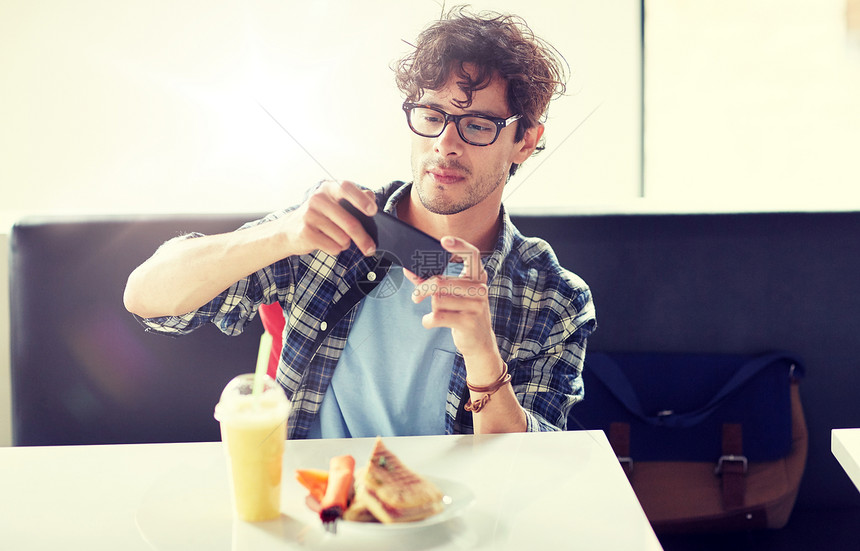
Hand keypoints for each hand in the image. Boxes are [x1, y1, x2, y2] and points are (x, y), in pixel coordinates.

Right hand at [278, 180, 376, 256]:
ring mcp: (310, 215)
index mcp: (328, 189)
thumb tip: (371, 196)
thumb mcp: (335, 203)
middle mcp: (318, 199)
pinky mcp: (305, 233)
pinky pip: (333, 247)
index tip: (372, 211)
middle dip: (363, 239)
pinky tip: (326, 243)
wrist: (288, 230)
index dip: (361, 199)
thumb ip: (354, 199)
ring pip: (343, 238)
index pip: (346, 188)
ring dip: (344, 244)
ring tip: (334, 238)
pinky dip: (335, 249)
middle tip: (370, 248)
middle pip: (350, 223)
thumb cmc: (319, 217)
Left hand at [405, 236, 496, 360]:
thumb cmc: (462, 313)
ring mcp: (476, 306)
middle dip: (423, 289)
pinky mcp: (468, 322)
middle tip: (416, 296)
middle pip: (440, 281)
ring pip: (437, 299)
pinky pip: (437, 316)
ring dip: (430, 307)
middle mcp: (480, 289)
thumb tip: (408, 270)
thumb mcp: (453, 295)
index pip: (472, 255)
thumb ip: (432, 281)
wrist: (480, 342)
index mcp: (478, 277)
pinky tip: (430, 322)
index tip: (443, 241)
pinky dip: (428, 320)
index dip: (459, 245)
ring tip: (433, 312)